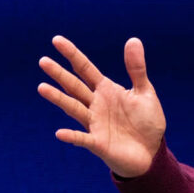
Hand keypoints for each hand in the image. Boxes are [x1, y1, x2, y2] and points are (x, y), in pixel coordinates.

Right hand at [37, 35, 165, 177]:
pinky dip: (72, 136)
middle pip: (74, 86)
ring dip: (58, 99)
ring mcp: (95, 124)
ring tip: (42, 87)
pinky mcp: (98, 143)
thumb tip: (133, 39)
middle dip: (59, 74)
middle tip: (43, 61)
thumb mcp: (145, 92)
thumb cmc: (146, 122)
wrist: (151, 152)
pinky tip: (60, 133)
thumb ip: (137, 69)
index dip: (72, 54)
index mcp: (106, 90)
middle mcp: (96, 104)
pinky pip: (83, 138)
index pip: (85, 68)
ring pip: (73, 108)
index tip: (56, 40)